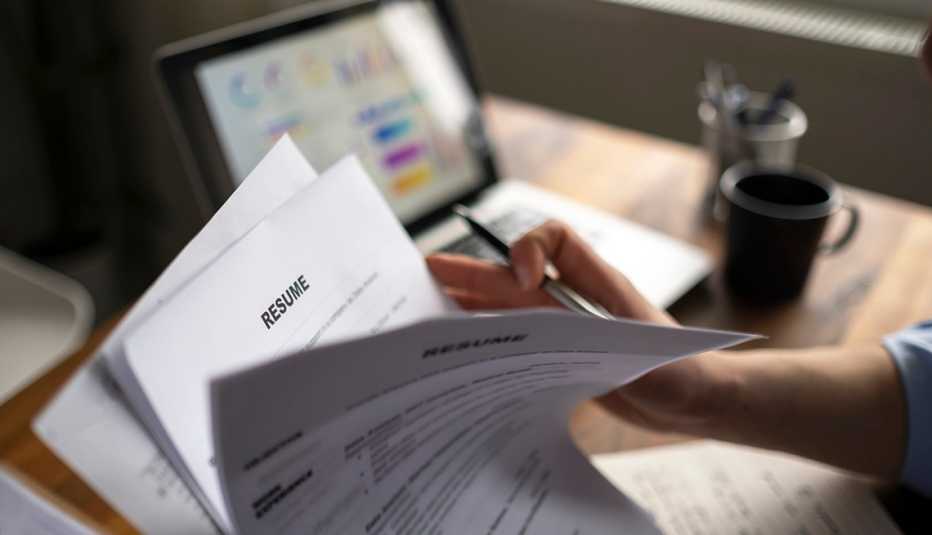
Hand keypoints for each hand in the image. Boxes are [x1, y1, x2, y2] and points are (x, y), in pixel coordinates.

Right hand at [426, 220, 731, 434]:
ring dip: (473, 304)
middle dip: (472, 272)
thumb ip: (587, 317)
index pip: (557, 240)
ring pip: (511, 307)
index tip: (523, 281)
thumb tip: (535, 296)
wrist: (696, 402)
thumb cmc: (680, 368)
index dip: (530, 248)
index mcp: (597, 282)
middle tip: (428, 269)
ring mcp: (567, 327)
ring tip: (429, 307)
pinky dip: (490, 339)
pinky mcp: (563, 355)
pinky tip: (465, 350)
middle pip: (517, 276)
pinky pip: (518, 340)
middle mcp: (577, 298)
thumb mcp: (639, 344)